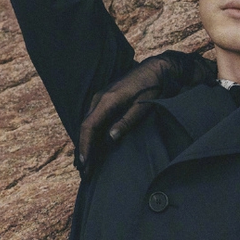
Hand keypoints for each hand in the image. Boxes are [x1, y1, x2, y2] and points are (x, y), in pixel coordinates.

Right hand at [77, 51, 214, 168]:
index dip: (85, 145)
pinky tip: (92, 145)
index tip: (84, 161)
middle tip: (84, 170)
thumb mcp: (142, 107)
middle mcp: (99, 98)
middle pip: (85, 126)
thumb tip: (111, 137)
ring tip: (86, 162)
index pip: (89, 126)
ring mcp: (100, 97)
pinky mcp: (104, 99)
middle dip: (83, 148)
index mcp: (107, 100)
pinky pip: (93, 118)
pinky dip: (91, 133)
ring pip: (87, 123)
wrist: (156, 69)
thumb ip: (126, 121)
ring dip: (85, 142)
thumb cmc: (151, 88)